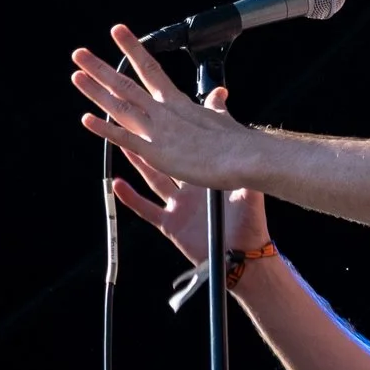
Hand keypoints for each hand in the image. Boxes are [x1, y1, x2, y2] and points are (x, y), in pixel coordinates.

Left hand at [71, 26, 264, 188]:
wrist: (245, 157)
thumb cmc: (237, 142)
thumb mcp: (223, 118)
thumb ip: (215, 106)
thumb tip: (219, 94)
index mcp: (178, 103)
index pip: (150, 69)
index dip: (132, 50)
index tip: (118, 32)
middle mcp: (164, 112)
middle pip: (126, 85)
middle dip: (100, 68)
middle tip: (79, 53)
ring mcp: (158, 131)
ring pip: (120, 106)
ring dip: (96, 91)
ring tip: (77, 75)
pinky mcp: (157, 153)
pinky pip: (125, 139)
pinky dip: (105, 130)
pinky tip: (87, 120)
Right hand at [110, 93, 272, 266]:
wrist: (244, 254)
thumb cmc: (251, 222)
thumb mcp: (248, 189)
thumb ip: (246, 166)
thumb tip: (251, 142)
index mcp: (208, 177)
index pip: (190, 150)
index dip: (179, 135)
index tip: (170, 116)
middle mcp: (190, 189)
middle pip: (167, 160)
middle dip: (153, 142)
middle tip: (140, 121)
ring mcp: (178, 206)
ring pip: (153, 179)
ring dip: (138, 163)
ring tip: (123, 143)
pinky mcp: (170, 224)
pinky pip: (145, 209)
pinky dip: (130, 198)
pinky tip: (118, 185)